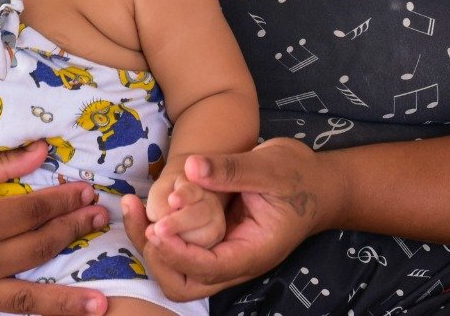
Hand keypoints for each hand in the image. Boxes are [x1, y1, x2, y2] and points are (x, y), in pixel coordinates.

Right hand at [0, 141, 112, 315]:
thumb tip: (43, 150)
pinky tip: (52, 314)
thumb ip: (0, 164)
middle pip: (38, 250)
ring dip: (67, 302)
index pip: (33, 212)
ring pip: (25, 298)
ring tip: (102, 304)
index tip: (87, 193)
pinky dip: (26, 312)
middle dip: (73, 232)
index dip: (64, 201)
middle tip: (99, 220)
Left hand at [123, 139, 325, 297]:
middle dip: (158, 257)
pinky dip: (157, 233)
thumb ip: (232, 169)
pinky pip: (178, 249)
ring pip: (177, 271)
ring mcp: (222, 253)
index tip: (157, 228)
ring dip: (150, 247)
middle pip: (186, 283)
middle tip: (141, 220)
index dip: (180, 253)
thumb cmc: (300, 175)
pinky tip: (141, 205)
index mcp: (255, 252)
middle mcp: (235, 261)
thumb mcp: (271, 166)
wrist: (317, 184)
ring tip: (132, 208)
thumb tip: (193, 168)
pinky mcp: (212, 241)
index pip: (211, 268)